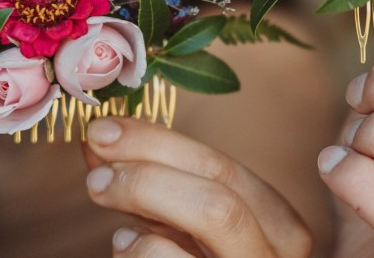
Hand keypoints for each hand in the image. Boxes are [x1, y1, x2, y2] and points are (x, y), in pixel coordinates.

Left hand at [84, 117, 312, 256]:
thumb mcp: (186, 231)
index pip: (228, 171)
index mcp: (278, 231)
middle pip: (224, 192)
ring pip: (218, 214)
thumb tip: (101, 138)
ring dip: (146, 193)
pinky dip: (142, 249)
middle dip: (151, 164)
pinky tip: (125, 247)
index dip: (162, 142)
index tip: (104, 128)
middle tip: (95, 162)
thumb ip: (159, 189)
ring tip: (103, 197)